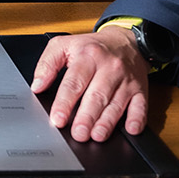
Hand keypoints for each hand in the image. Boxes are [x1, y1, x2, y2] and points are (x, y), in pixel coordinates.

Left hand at [30, 27, 147, 141]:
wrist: (126, 41)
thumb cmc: (92, 47)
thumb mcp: (63, 45)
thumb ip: (47, 64)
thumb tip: (37, 86)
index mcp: (88, 56)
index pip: (74, 82)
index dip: (65, 102)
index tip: (58, 119)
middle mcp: (109, 68)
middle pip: (96, 95)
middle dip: (86, 117)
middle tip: (78, 134)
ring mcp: (126, 80)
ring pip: (116, 103)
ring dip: (107, 122)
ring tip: (97, 136)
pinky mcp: (140, 89)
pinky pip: (141, 105)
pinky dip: (137, 119)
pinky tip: (131, 130)